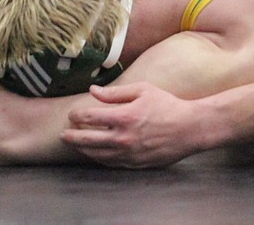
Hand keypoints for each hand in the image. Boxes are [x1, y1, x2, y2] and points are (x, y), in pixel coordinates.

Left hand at [61, 82, 210, 167]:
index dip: (77, 116)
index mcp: (125, 117)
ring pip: (97, 154)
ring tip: (75, 144)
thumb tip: (93, 91)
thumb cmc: (167, 105)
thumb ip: (115, 93)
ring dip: (83, 149)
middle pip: (88, 139)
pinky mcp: (136, 163)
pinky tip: (95, 153)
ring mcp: (129, 153)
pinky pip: (111, 163)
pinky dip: (99, 158)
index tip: (72, 114)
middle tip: (63, 134)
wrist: (189, 128)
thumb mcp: (142, 90)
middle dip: (72, 136)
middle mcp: (124, 138)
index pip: (90, 117)